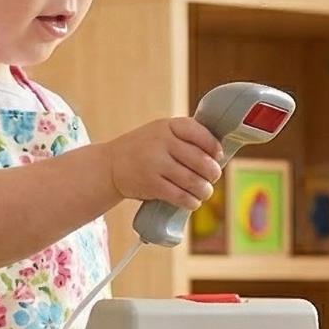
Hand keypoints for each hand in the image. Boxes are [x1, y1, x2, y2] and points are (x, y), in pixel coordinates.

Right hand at [105, 116, 223, 211]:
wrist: (110, 165)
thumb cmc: (143, 150)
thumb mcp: (160, 133)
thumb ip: (184, 138)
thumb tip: (217, 155)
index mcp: (167, 126)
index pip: (198, 132)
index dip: (213, 146)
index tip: (218, 156)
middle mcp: (162, 142)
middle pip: (200, 161)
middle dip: (213, 173)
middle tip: (212, 178)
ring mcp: (156, 163)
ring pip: (193, 181)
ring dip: (205, 190)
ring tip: (205, 192)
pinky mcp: (152, 184)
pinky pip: (180, 196)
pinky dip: (191, 201)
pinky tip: (193, 202)